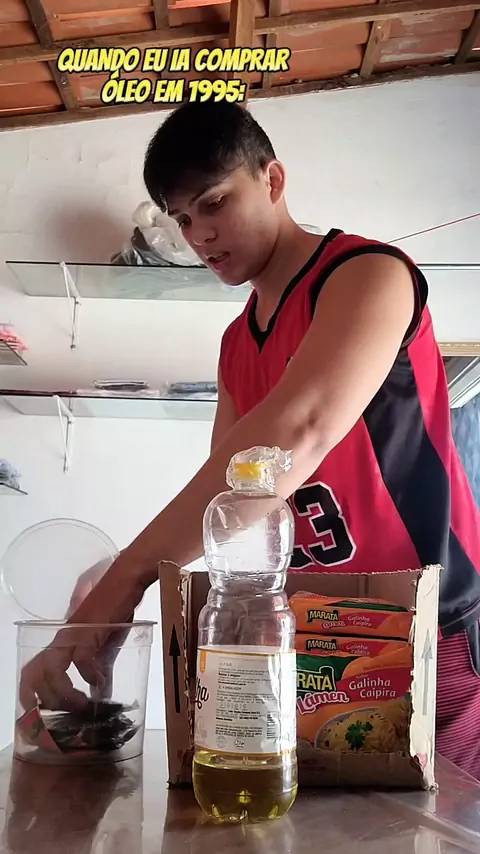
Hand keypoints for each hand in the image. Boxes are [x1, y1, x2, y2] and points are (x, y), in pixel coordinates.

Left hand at [19, 556, 146, 712]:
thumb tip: (100, 695)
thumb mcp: (106, 645)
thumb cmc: (115, 607)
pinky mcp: (89, 631)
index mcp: (61, 641)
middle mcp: (61, 638)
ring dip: (65, 694)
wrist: (126, 579)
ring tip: (81, 704)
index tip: (39, 713)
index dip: (28, 692)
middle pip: (35, 673)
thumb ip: (100, 670)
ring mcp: (73, 634)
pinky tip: (98, 682)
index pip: (32, 668)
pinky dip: (89, 676)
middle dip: (45, 699)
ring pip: (53, 671)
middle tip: (64, 714)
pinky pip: (81, 661)